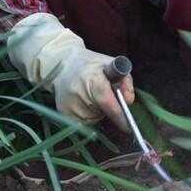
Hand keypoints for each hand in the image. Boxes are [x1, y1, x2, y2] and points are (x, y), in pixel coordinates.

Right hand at [7, 13, 134, 129]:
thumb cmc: (91, 65)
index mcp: (91, 79)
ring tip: (92, 95)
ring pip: (93, 119)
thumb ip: (125, 81)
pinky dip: (88, 115)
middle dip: (109, 108)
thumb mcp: (112, 65)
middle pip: (102, 112)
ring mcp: (68, 105)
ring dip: (98, 112)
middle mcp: (78, 94)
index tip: (128, 126)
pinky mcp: (63, 113)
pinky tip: (84, 101)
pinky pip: (83, 122)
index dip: (118, 114)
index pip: (107, 101)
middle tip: (105, 94)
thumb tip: (128, 101)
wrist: (62, 65)